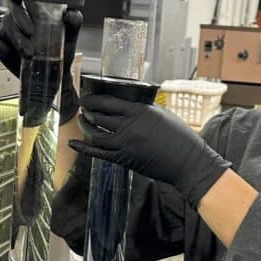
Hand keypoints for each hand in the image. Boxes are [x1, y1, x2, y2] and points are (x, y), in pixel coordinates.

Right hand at [0, 0, 82, 122]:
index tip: (37, 11)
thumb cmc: (61, 50)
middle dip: (22, 20)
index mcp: (34, 10)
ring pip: (6, 27)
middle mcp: (18, 17)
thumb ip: (74, 21)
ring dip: (17, 39)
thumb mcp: (70, 35)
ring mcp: (7, 30)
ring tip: (29, 52)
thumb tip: (69, 14)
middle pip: (13, 10)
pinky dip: (5, 50)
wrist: (54, 74)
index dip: (28, 0)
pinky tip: (15, 57)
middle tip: (32, 33)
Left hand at [69, 94, 230, 207]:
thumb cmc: (180, 138)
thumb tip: (126, 106)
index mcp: (140, 111)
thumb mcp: (161, 115)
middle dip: (87, 110)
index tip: (86, 97)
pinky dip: (83, 147)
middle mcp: (130, 126)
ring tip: (82, 121)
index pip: (108, 101)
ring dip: (85, 126)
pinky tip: (73, 143)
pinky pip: (97, 152)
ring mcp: (125, 144)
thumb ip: (142, 110)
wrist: (187, 162)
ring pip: (95, 133)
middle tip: (83, 107)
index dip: (93, 99)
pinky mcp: (124, 160)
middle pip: (98, 115)